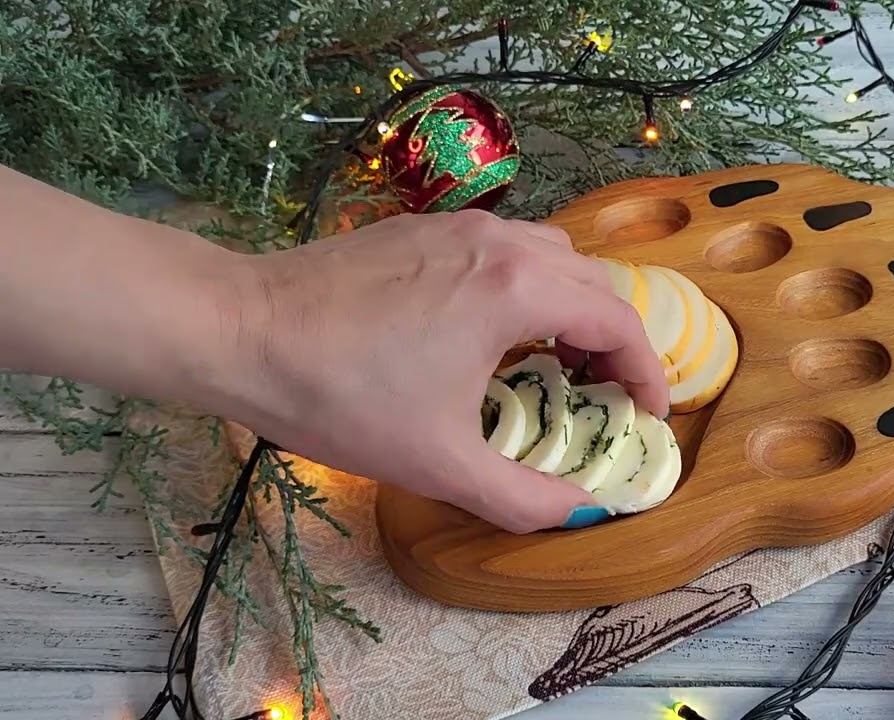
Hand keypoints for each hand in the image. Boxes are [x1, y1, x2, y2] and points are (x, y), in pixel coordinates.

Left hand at [225, 210, 666, 532]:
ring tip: (553, 360)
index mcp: (517, 289)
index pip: (618, 323)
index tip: (648, 414)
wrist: (238, 330)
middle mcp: (500, 243)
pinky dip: (526, 286)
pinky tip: (489, 332)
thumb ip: (524, 497)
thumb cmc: (340, 396)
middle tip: (602, 395)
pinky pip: (504, 248)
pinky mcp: (421, 228)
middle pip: (595, 282)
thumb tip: (581, 512)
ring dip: (572, 306)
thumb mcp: (439, 464)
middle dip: (613, 340)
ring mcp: (458, 227)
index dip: (647, 372)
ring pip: (551, 255)